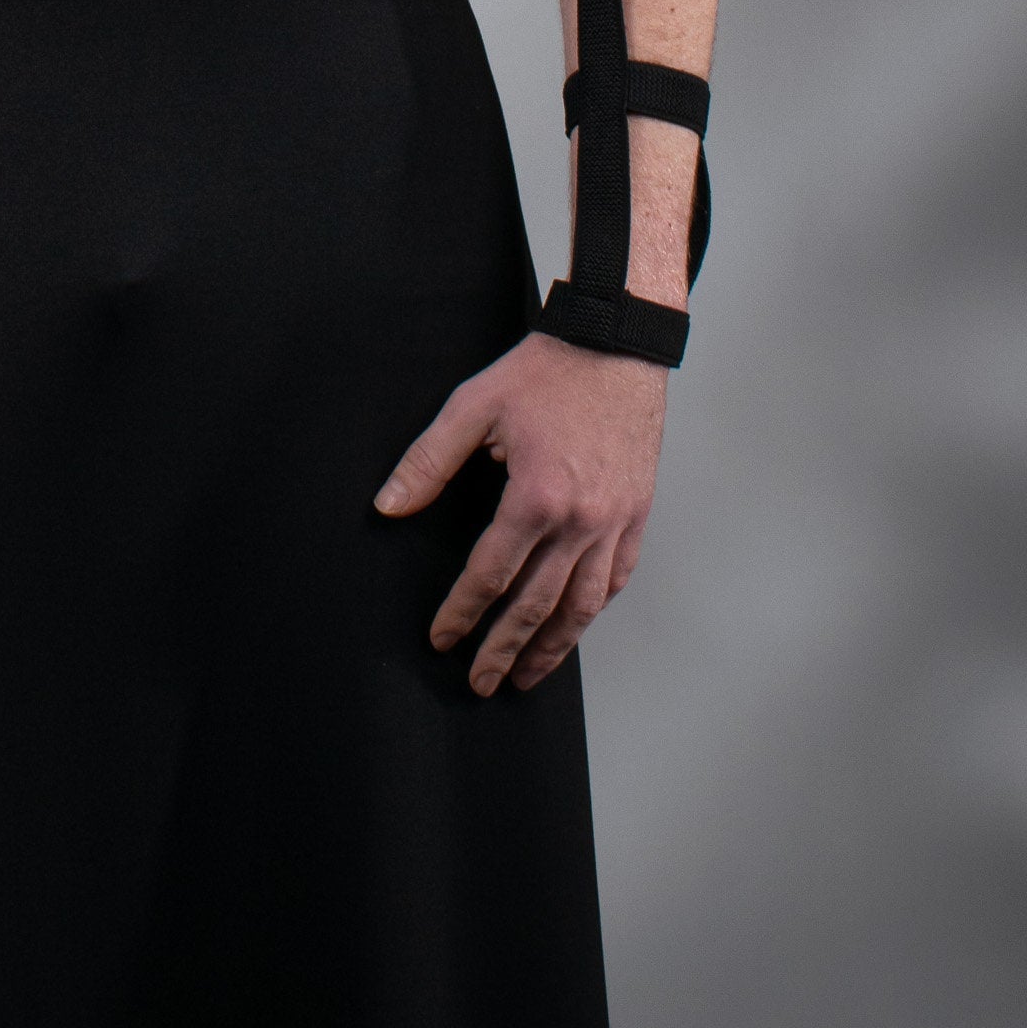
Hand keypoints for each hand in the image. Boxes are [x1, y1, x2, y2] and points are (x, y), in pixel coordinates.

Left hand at [374, 332, 665, 695]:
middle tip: (480, 682)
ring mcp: (615, 521)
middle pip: (536, 604)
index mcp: (536, 496)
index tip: (443, 639)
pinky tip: (574, 625)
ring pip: (581, 604)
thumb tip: (389, 506)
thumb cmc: (546, 371)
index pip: (490, 574)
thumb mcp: (474, 405)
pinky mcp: (637, 514)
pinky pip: (616, 577)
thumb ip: (429, 461)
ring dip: (552, 646)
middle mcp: (581, 520)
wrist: (616, 345)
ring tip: (526, 676)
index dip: (462, 611)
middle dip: (503, 648)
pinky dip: (592, 608)